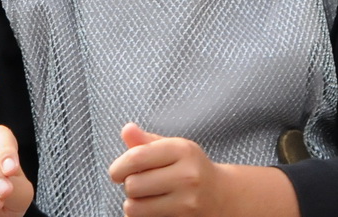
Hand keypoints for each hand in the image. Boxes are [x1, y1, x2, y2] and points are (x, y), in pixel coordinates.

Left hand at [107, 123, 222, 216]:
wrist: (221, 195)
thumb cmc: (189, 168)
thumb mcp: (172, 148)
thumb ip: (146, 141)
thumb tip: (127, 129)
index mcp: (182, 150)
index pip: (136, 158)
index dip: (118, 167)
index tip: (116, 172)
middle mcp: (187, 175)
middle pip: (132, 185)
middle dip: (129, 185)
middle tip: (138, 184)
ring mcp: (187, 202)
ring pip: (135, 207)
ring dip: (133, 204)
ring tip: (145, 197)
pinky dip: (142, 215)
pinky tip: (153, 208)